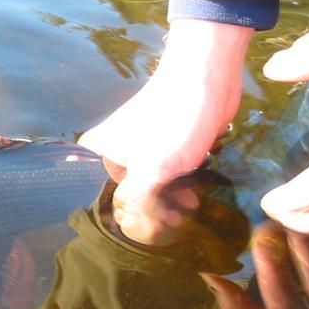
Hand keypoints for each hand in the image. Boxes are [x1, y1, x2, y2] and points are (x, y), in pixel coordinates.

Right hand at [79, 19, 251, 243]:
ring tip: (193, 203)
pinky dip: (182, 182)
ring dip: (173, 198)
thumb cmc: (173, 124)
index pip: (109, 196)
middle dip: (157, 209)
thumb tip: (134, 230)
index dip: (132, 217)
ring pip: (154, 182)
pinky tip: (196, 188)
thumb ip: (136, 205)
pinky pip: (170, 171)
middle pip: (132, 191)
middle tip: (180, 217)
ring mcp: (144, 143)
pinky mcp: (169, 141)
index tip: (159, 226)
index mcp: (101, 151)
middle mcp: (117, 147)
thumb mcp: (150, 172)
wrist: (207, 77)